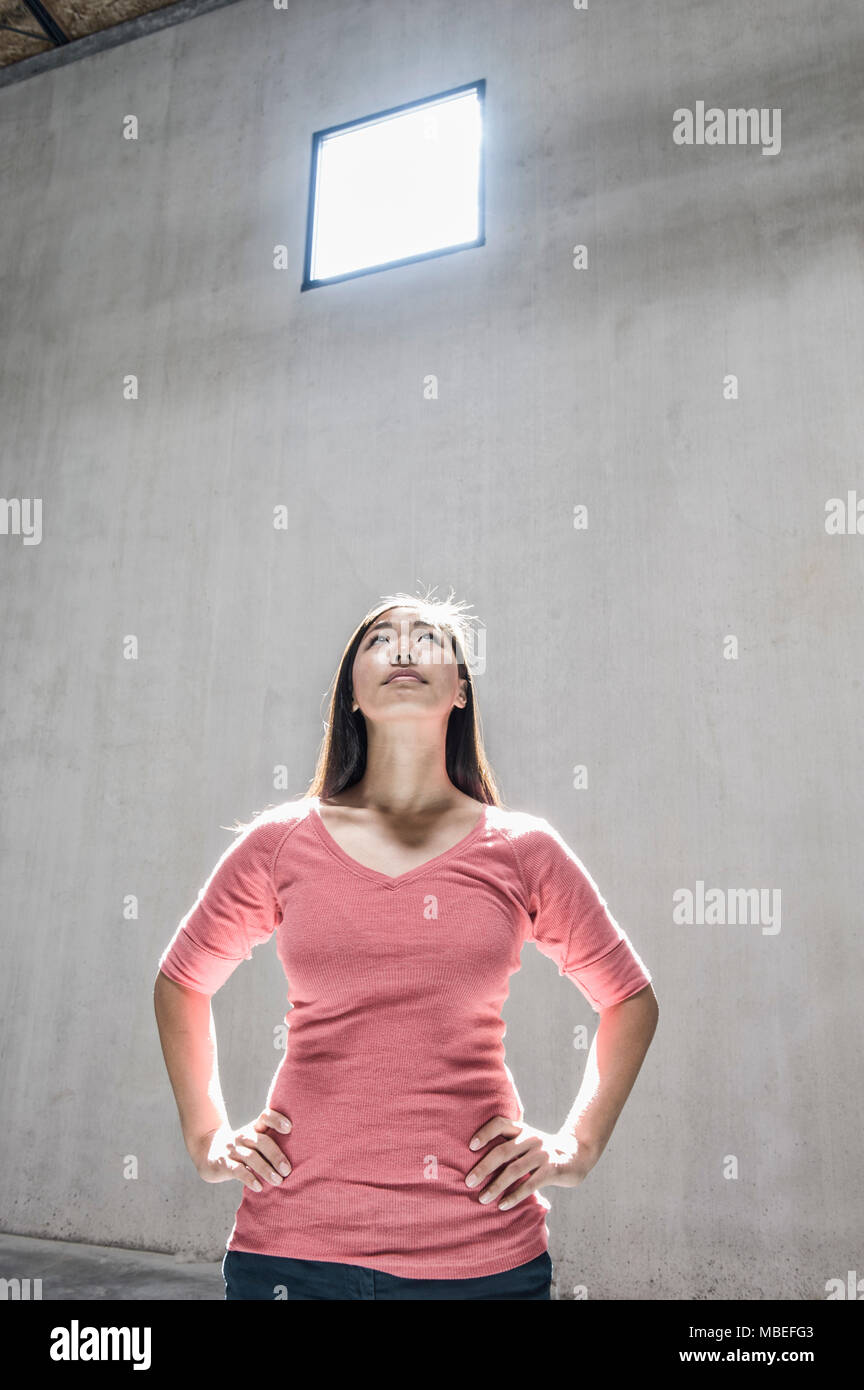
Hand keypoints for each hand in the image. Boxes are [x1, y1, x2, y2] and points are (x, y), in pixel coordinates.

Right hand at [189, 1108, 292, 1192]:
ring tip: (278, 1181)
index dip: (276, 1119)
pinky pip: (237, 1170)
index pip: (265, 1116)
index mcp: (254, 1127)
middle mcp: (244, 1135)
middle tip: (288, 1169)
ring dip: (266, 1170)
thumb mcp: (255, 1140)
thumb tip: (305, 1153)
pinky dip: (249, 1178)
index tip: (289, 1128)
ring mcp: (233, 1149)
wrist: (210, 1153)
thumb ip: (273, 1141)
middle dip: (276, 1155)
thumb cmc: (244, 1148)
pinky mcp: (224, 1163)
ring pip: (251, 1157)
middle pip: (261, 1141)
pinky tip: (259, 1187)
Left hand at [464, 1116, 598, 1210]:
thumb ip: (509, 1146)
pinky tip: (503, 1205)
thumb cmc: (542, 1152)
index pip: (500, 1123)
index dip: (485, 1133)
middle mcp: (531, 1138)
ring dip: (496, 1186)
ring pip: (514, 1170)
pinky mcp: (552, 1170)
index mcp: (522, 1129)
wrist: (577, 1154)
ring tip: (483, 1199)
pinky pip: (530, 1184)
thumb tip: (477, 1163)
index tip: (470, 1147)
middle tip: (469, 1182)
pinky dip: (514, 1196)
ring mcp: (542, 1153)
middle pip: (503, 1151)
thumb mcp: (527, 1142)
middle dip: (483, 1167)